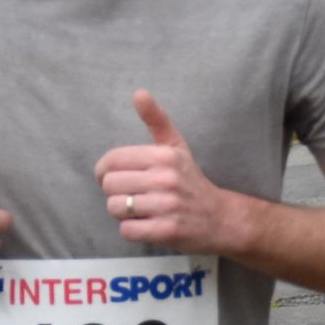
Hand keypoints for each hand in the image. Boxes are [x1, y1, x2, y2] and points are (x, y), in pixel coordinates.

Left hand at [95, 90, 245, 253]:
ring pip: (115, 208)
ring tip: (141, 210)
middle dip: (115, 193)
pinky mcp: (166, 231)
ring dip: (123, 213)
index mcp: (164, 156)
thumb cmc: (191, 181)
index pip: (112, 160)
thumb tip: (138, 93)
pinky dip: (132, 230)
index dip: (104, 171)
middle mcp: (165, 179)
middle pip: (110, 185)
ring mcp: (167, 206)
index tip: (114, 177)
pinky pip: (127, 230)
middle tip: (132, 196)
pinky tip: (147, 224)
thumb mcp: (177, 147)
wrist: (220, 218)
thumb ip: (156, 120)